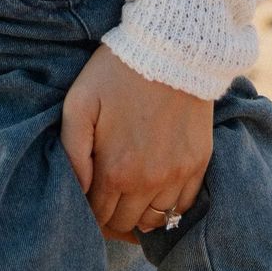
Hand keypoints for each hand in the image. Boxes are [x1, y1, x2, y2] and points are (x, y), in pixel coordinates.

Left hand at [61, 45, 211, 239]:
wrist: (171, 47)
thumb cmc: (117, 73)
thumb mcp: (79, 104)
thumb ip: (72, 152)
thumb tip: (77, 189)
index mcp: (116, 170)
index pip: (97, 215)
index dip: (87, 213)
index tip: (85, 200)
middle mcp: (149, 181)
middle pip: (125, 222)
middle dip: (110, 215)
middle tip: (103, 198)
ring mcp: (178, 175)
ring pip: (155, 220)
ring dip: (138, 213)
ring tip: (128, 196)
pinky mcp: (199, 164)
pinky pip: (183, 206)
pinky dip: (167, 206)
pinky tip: (155, 190)